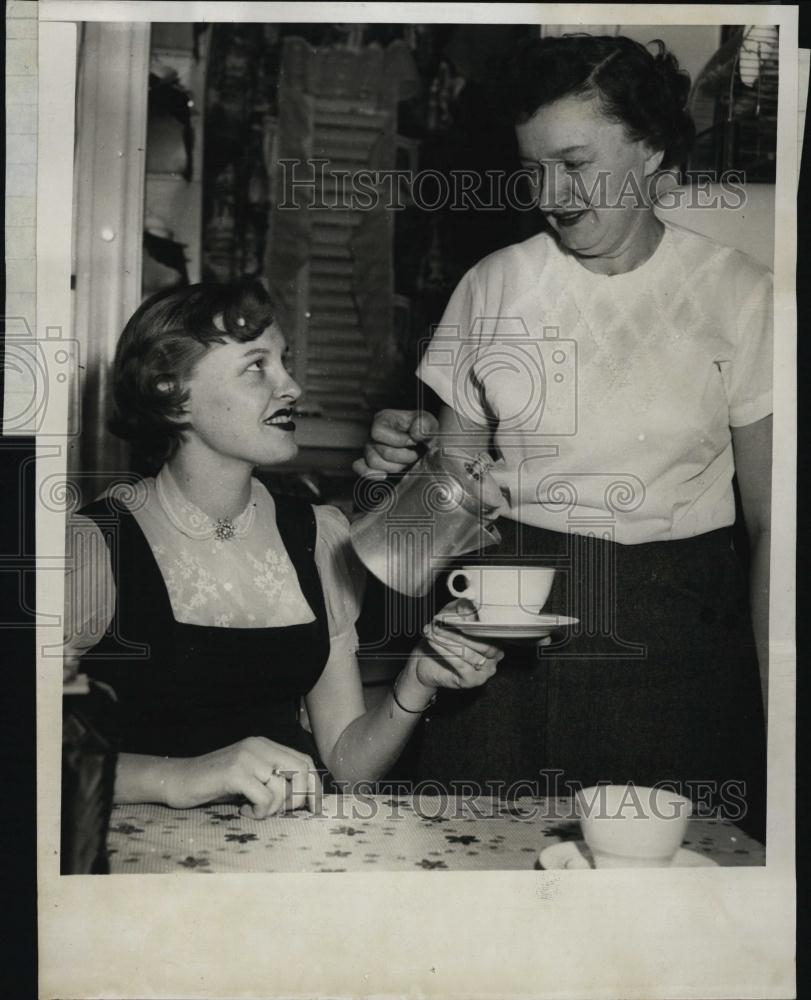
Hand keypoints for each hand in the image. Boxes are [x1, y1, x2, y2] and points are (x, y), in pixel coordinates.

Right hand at [165, 737, 320, 818]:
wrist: (177, 779)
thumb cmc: (214, 784)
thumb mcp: (249, 778)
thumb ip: (272, 780)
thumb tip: (304, 798)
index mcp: (265, 745)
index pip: (304, 761)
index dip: (314, 786)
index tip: (316, 808)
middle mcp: (259, 746)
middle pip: (301, 771)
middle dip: (299, 798)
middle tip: (280, 813)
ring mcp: (247, 757)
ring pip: (282, 787)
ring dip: (273, 809)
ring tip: (254, 812)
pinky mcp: (235, 772)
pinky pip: (264, 797)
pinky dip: (258, 812)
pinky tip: (242, 812)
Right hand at [352, 409, 437, 478]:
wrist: (425, 445)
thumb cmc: (424, 432)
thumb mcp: (430, 424)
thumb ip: (425, 425)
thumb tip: (414, 434)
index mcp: (384, 419)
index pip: (378, 432)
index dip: (398, 440)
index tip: (414, 442)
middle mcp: (373, 433)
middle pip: (379, 451)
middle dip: (402, 457)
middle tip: (415, 454)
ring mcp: (369, 448)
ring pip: (374, 463)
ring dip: (395, 467)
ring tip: (407, 462)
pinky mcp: (368, 462)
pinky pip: (360, 468)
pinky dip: (371, 474)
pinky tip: (385, 475)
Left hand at [408, 599, 503, 690]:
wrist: (425, 663)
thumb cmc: (442, 639)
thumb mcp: (451, 618)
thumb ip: (461, 609)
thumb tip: (468, 602)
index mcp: (496, 637)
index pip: (490, 626)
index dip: (473, 617)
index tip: (457, 609)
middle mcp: (496, 654)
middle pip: (482, 640)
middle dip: (459, 630)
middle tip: (440, 621)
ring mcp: (486, 669)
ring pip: (469, 652)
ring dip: (448, 639)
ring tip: (432, 631)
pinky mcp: (472, 680)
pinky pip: (459, 663)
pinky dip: (444, 650)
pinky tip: (433, 641)